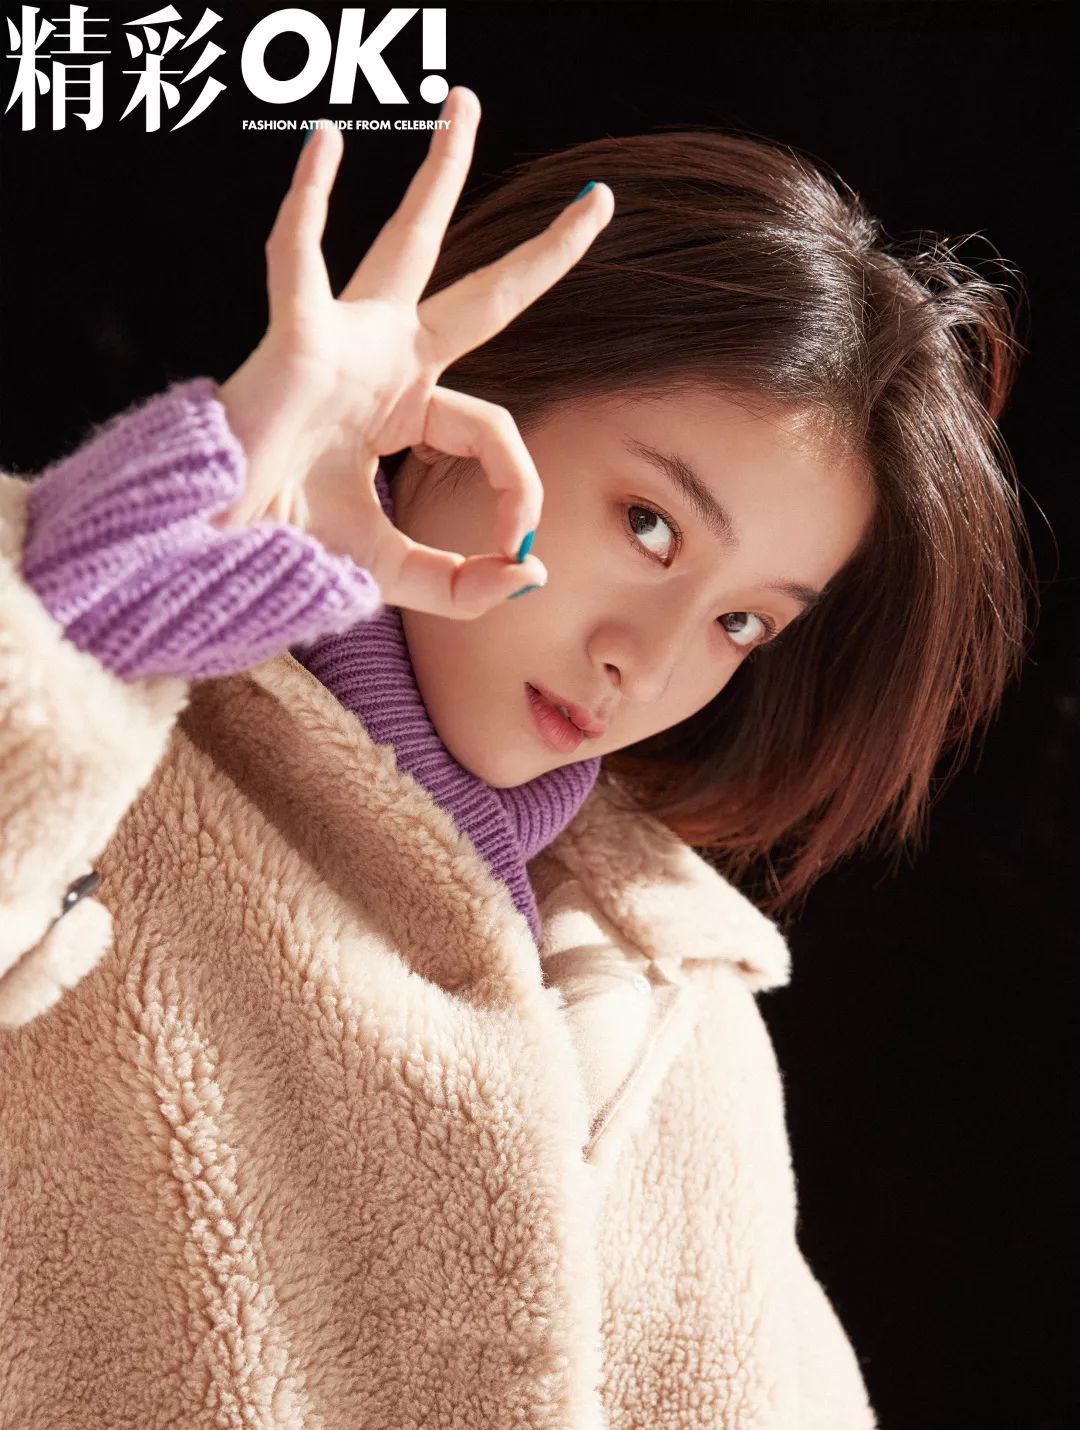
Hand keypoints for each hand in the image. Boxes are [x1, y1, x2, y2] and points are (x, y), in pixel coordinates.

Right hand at [213, 87, 612, 618]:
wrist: (209, 546)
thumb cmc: (286, 546)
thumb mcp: (388, 571)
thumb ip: (459, 584)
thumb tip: (533, 577)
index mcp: (406, 413)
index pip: (495, 430)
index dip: (517, 488)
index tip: (516, 553)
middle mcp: (386, 365)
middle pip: (481, 298)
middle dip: (541, 253)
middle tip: (600, 204)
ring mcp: (345, 342)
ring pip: (407, 246)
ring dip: (439, 176)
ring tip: (465, 107)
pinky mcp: (296, 335)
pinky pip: (299, 257)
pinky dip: (307, 204)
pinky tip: (327, 143)